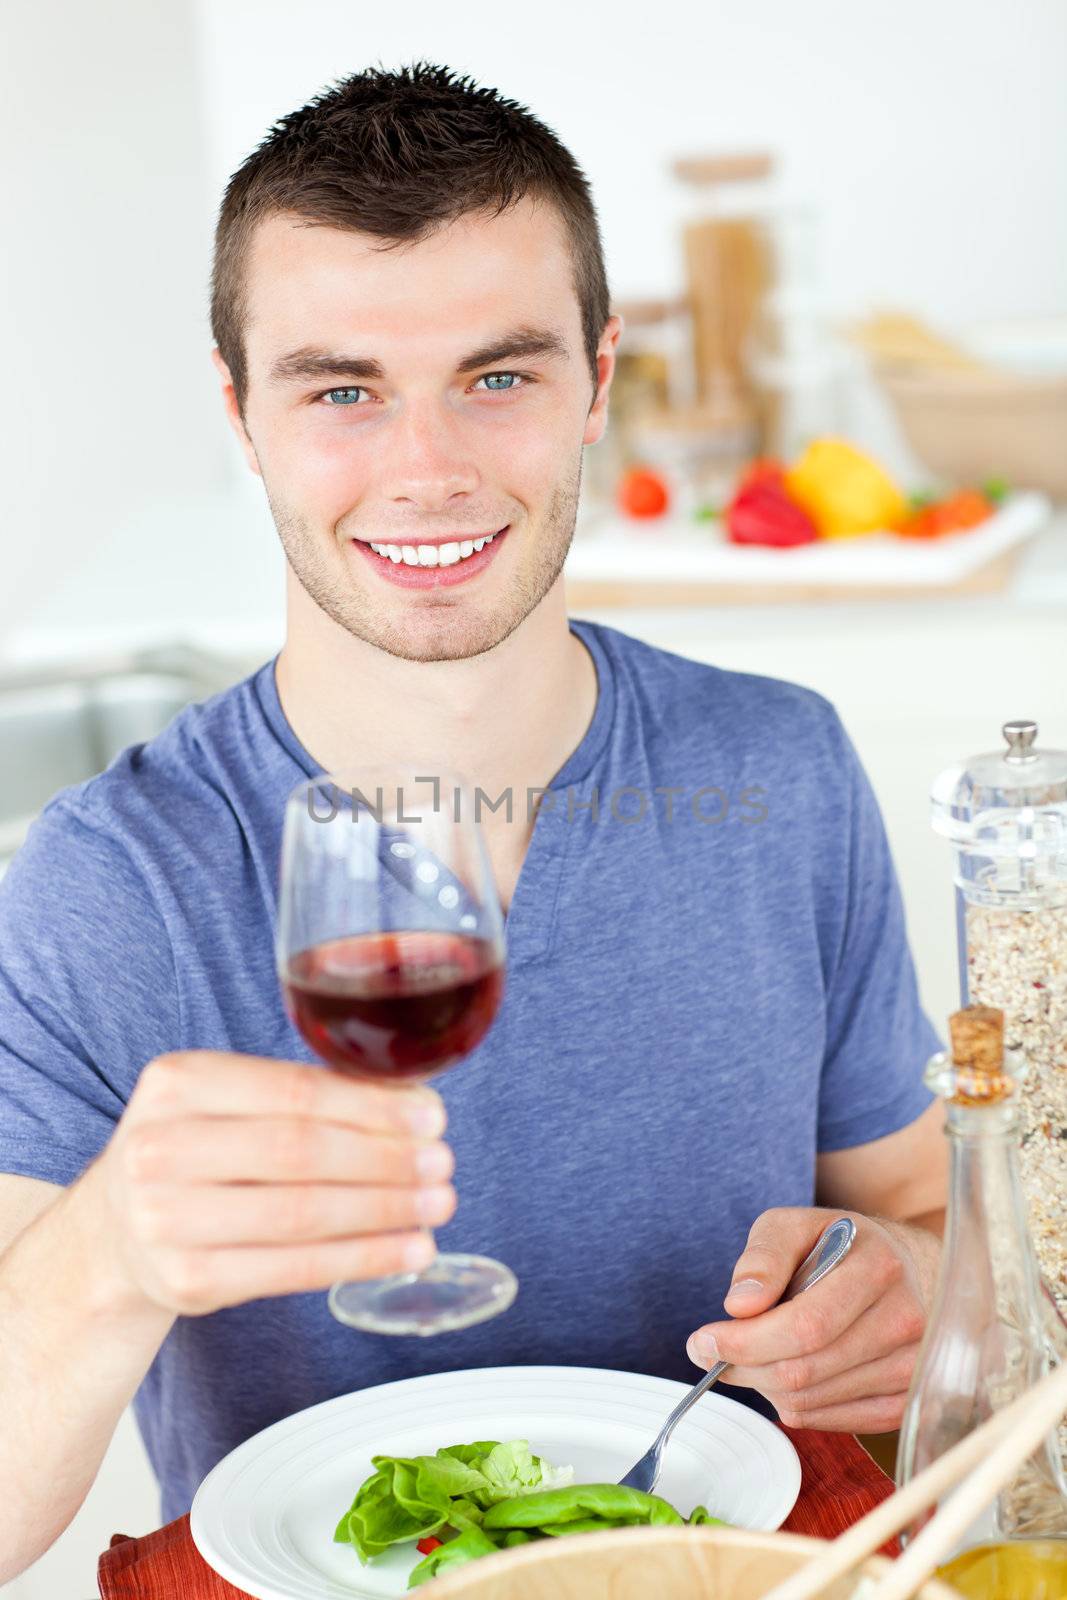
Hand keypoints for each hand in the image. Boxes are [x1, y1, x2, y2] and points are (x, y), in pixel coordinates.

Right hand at [80, 1050, 454, 1317]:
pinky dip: (361, 1259)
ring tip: (438, 1205)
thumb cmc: (195, 1152)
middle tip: (442, 1162)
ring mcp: (166, 1220)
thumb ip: (304, 1096)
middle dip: (386, 1159)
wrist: (116, 1230)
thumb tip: (413, 1107)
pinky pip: (293, 1270)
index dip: (372, 1108)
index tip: (430, 1117)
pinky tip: (407, 1250)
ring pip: (302, 1214)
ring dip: (384, 1211)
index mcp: (178, 1083)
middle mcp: (159, 1148)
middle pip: (301, 1153)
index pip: (294, 1093)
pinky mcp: (187, 1281)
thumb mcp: (225, 1102)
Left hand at [686, 1206, 940, 1432]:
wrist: (896, 1270)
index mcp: (878, 1267)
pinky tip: (784, 1374)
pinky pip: (832, 1422)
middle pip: (804, 1370)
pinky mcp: (906, 1402)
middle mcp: (905, 1320)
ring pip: (812, 1400)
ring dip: (764, 1385)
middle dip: (744, 1366)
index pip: (805, 1326)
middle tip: (713, 1353)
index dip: (745, 1342)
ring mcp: (911, 1368)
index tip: (702, 1341)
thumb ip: (763, 1257)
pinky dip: (794, 1405)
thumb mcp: (792, 1226)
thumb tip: (741, 1305)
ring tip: (752, 1356)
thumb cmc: (834, 1246)